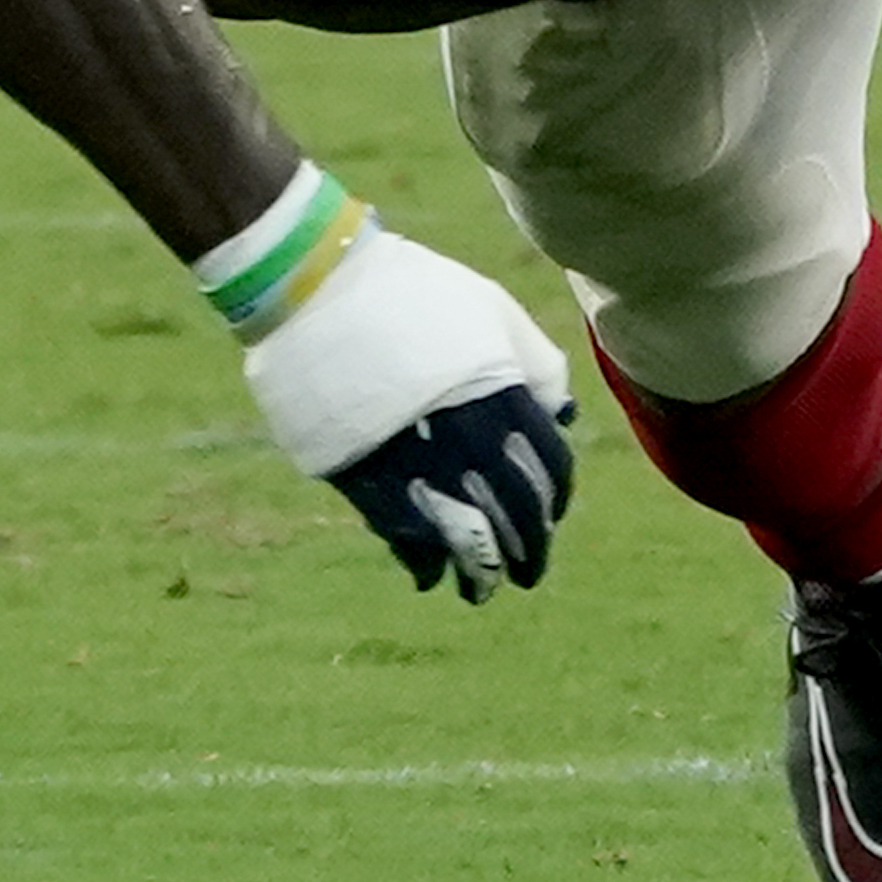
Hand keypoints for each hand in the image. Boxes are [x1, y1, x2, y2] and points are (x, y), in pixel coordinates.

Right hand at [235, 212, 577, 603]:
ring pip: (470, 545)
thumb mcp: (487, 309)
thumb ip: (533, 361)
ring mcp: (424, 465)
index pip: (551, 472)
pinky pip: (409, 543)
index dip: (554, 502)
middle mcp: (475, 441)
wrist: (318, 290)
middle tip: (527, 575)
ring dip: (481, 577)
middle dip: (529, 553)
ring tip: (480, 591)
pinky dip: (423, 566)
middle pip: (519, 519)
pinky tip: (426, 576)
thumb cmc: (408, 292)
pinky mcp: (371, 483)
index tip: (549, 517)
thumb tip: (563, 412)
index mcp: (508, 397)